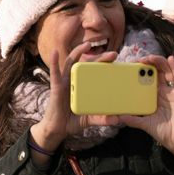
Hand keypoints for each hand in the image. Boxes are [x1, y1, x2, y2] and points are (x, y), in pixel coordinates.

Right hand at [28, 42, 116, 159]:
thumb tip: (117, 119)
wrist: (58, 130)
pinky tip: (55, 53)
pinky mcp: (56, 87)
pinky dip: (54, 62)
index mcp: (85, 85)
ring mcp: (65, 82)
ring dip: (78, 52)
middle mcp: (75, 81)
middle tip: (114, 55)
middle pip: (88, 65)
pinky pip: (54, 73)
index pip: (96, 72)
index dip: (106, 65)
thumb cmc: (73, 121)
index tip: (119, 62)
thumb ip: (102, 119)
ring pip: (71, 63)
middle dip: (100, 58)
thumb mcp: (91, 119)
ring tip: (87, 44)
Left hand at [115, 55, 173, 168]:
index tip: (130, 66)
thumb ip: (133, 119)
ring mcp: (173, 90)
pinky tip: (170, 59)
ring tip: (149, 58)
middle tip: (138, 60)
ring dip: (159, 62)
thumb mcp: (144, 123)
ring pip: (167, 71)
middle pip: (156, 71)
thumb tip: (118, 116)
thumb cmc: (163, 131)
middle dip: (148, 63)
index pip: (147, 78)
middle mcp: (164, 90)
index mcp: (154, 95)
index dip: (140, 71)